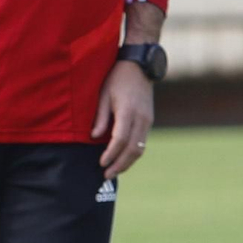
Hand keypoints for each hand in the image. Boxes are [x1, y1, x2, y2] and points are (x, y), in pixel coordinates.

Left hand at [92, 60, 153, 179]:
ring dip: (128, 162)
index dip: (111, 154)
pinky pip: (142, 142)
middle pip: (133, 149)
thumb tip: (93, 137)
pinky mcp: (149, 120)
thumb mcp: (103, 94)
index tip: (101, 163)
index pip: (120, 139)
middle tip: (106, 175)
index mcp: (128, 111)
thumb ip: (100, 117)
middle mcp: (141, 118)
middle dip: (120, 164)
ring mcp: (148, 120)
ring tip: (114, 171)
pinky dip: (133, 153)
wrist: (139, 66)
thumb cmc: (116, 78)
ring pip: (140, 148)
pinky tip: (123, 159)